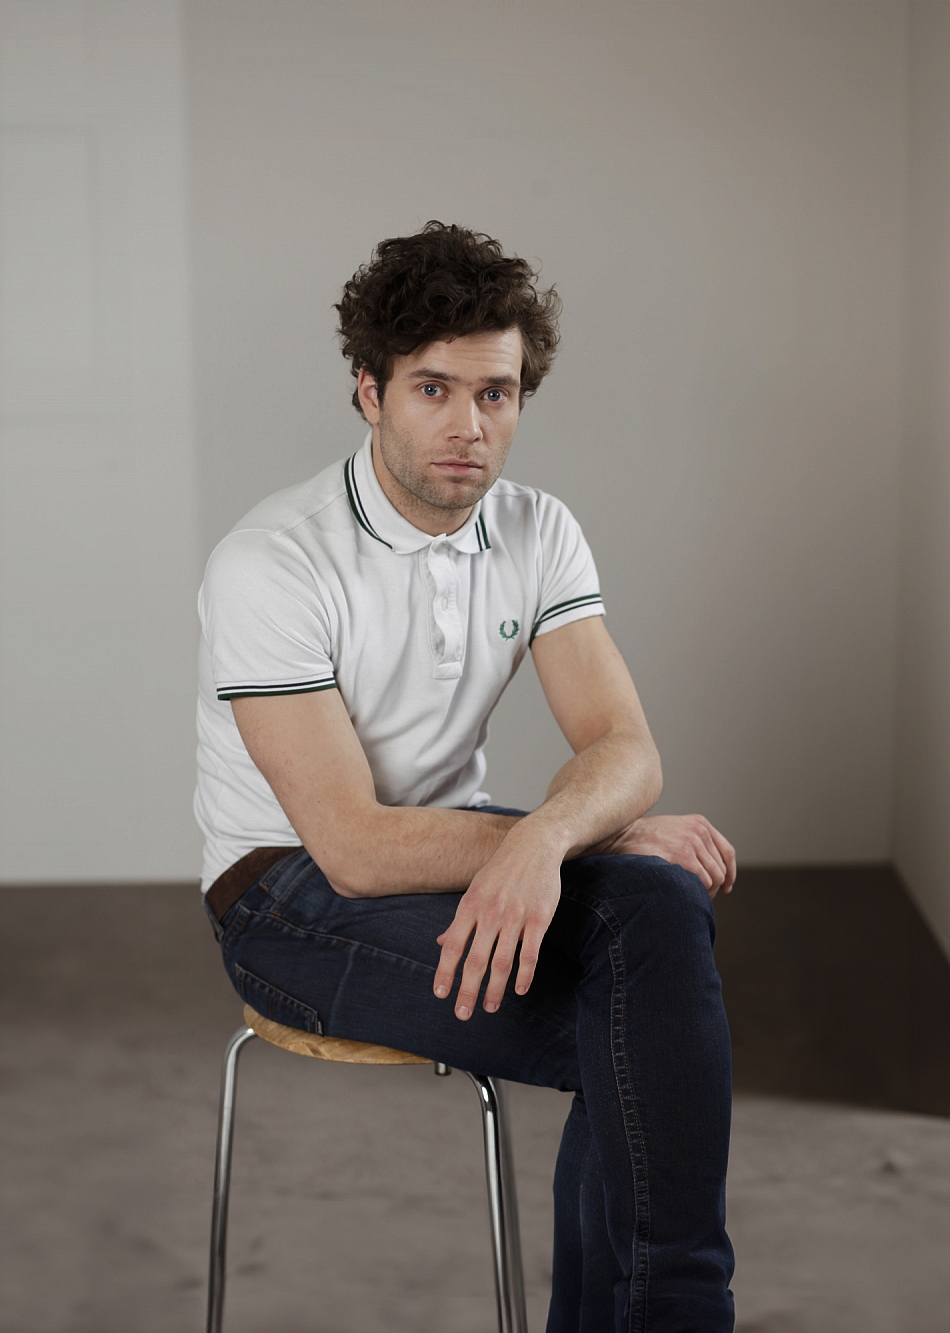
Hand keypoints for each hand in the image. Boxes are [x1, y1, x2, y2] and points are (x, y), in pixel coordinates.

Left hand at [433, 827, 561, 1019]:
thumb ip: (459, 920)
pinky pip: (530, 953)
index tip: (440, 994)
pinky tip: (519, 990)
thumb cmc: (500, 871)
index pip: (452, 946)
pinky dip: (524, 975)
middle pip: (476, 960)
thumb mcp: (474, 890)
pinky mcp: (539, 918)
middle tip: (462, 1015)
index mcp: (470, 906)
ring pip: (502, 962)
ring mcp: (515, 916)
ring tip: (490, 1008)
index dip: (445, 972)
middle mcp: (490, 913)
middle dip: (467, 991)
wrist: (533, 846)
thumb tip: (440, 943)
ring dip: (495, 990)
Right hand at [592, 814, 735, 897]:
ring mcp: (692, 843)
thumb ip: (693, 843)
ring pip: (714, 878)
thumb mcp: (674, 831)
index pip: (727, 852)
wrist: (622, 836)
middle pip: (721, 868)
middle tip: (702, 896)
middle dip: (715, 886)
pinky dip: (697, 893)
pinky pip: (703, 882)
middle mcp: (700, 831)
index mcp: (700, 824)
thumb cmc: (644, 838)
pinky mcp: (683, 856)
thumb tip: (711, 872)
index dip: (729, 872)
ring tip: (691, 896)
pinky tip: (687, 895)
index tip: (726, 886)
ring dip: (706, 892)